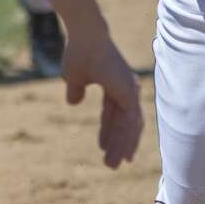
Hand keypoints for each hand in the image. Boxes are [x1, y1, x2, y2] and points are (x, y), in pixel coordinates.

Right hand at [60, 29, 142, 168]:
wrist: (85, 38)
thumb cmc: (79, 53)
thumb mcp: (73, 77)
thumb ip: (76, 90)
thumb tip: (74, 103)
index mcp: (114, 83)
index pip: (115, 113)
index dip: (110, 132)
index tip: (104, 148)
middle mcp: (126, 88)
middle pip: (125, 123)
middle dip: (118, 144)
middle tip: (113, 164)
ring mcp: (129, 90)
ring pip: (129, 127)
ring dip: (122, 147)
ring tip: (112, 165)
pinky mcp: (129, 94)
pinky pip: (130, 123)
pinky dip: (126, 139)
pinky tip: (121, 153)